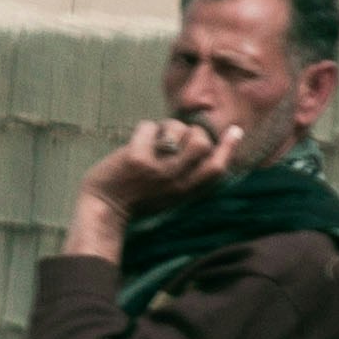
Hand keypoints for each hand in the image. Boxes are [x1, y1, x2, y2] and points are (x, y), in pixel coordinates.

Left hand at [76, 115, 222, 238]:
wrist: (103, 211)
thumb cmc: (137, 199)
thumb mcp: (171, 194)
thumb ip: (188, 175)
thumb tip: (209, 145)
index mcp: (186, 191)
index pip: (217, 169)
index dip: (228, 148)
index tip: (235, 131)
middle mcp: (175, 181)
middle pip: (201, 143)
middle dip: (191, 131)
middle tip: (176, 137)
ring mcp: (156, 170)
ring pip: (178, 130)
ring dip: (167, 126)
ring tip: (155, 138)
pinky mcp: (136, 159)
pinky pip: (150, 126)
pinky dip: (143, 129)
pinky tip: (136, 141)